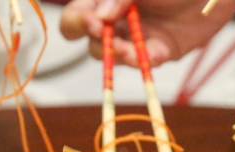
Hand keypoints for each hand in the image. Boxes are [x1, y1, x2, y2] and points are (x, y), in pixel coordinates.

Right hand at [60, 0, 234, 66]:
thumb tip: (100, 17)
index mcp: (107, 0)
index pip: (77, 16)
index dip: (78, 22)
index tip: (94, 22)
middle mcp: (118, 19)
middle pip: (92, 41)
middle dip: (97, 42)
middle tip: (107, 36)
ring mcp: (136, 36)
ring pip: (115, 56)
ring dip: (119, 55)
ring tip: (130, 51)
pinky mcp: (158, 50)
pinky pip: (144, 62)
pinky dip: (145, 60)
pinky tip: (152, 54)